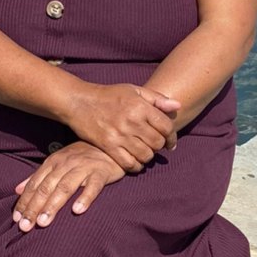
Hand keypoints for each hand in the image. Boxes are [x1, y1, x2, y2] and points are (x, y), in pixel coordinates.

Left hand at [13, 141, 124, 232]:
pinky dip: (85, 197)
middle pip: (46, 187)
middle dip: (34, 207)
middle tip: (25, 226)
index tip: (16, 219)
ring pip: (65, 187)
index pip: (35, 184)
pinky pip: (93, 186)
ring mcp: (83, 167)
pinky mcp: (101, 172)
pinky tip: (77, 210)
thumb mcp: (58, 162)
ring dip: (53, 205)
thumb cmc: (81, 157)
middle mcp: (66, 164)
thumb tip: (17, 190)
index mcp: (53, 162)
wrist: (109, 145)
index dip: (25, 201)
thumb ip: (38, 176)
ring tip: (43, 223)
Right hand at [65, 83, 179, 171]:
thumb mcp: (134, 90)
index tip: (170, 142)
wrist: (79, 102)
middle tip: (155, 145)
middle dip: (160, 146)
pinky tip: (135, 161)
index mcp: (140, 106)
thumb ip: (157, 98)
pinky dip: (135, 166)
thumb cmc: (109, 95)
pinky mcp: (108, 146)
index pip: (166, 126)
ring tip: (145, 152)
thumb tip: (177, 106)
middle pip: (157, 142)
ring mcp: (119, 135)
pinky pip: (129, 163)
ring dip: (148, 156)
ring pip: (145, 155)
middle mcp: (131, 121)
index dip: (172, 137)